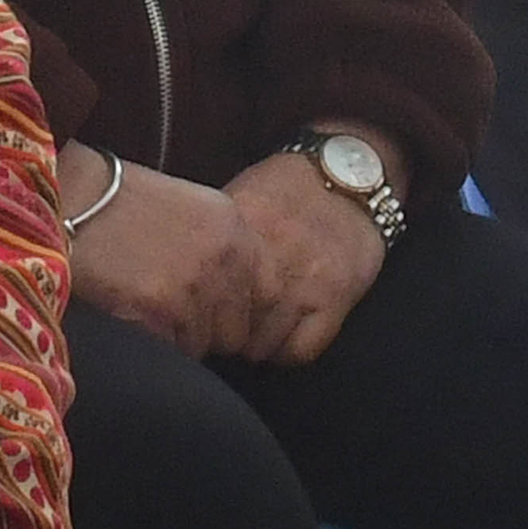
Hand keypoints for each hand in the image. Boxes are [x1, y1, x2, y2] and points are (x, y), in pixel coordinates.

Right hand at [62, 153, 271, 355]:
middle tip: (167, 307)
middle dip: (207, 330)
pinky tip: (128, 310)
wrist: (66, 196)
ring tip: (142, 304)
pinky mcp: (161, 310)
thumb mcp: (190, 209)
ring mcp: (195, 286)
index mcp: (235, 228)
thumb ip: (222, 248)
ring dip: (176, 338)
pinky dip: (151, 342)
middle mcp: (225, 257)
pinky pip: (171, 352)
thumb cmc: (118, 203)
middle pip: (237, 330)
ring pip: (202, 347)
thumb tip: (237, 300)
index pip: (270, 295)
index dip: (239, 310)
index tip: (215, 311)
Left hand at [208, 150, 385, 364]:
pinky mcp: (335, 299)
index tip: (196, 312)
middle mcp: (270, 258)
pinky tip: (283, 334)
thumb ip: (212, 239)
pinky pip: (299, 351)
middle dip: (222, 330)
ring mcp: (304, 282)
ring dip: (254, 344)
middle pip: (227, 326)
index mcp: (239, 231)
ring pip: (261, 345)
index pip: (201, 295)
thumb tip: (176, 275)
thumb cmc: (286, 190)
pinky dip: (287, 351)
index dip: (194, 310)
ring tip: (255, 328)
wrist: (350, 177)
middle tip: (225, 323)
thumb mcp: (237, 198)